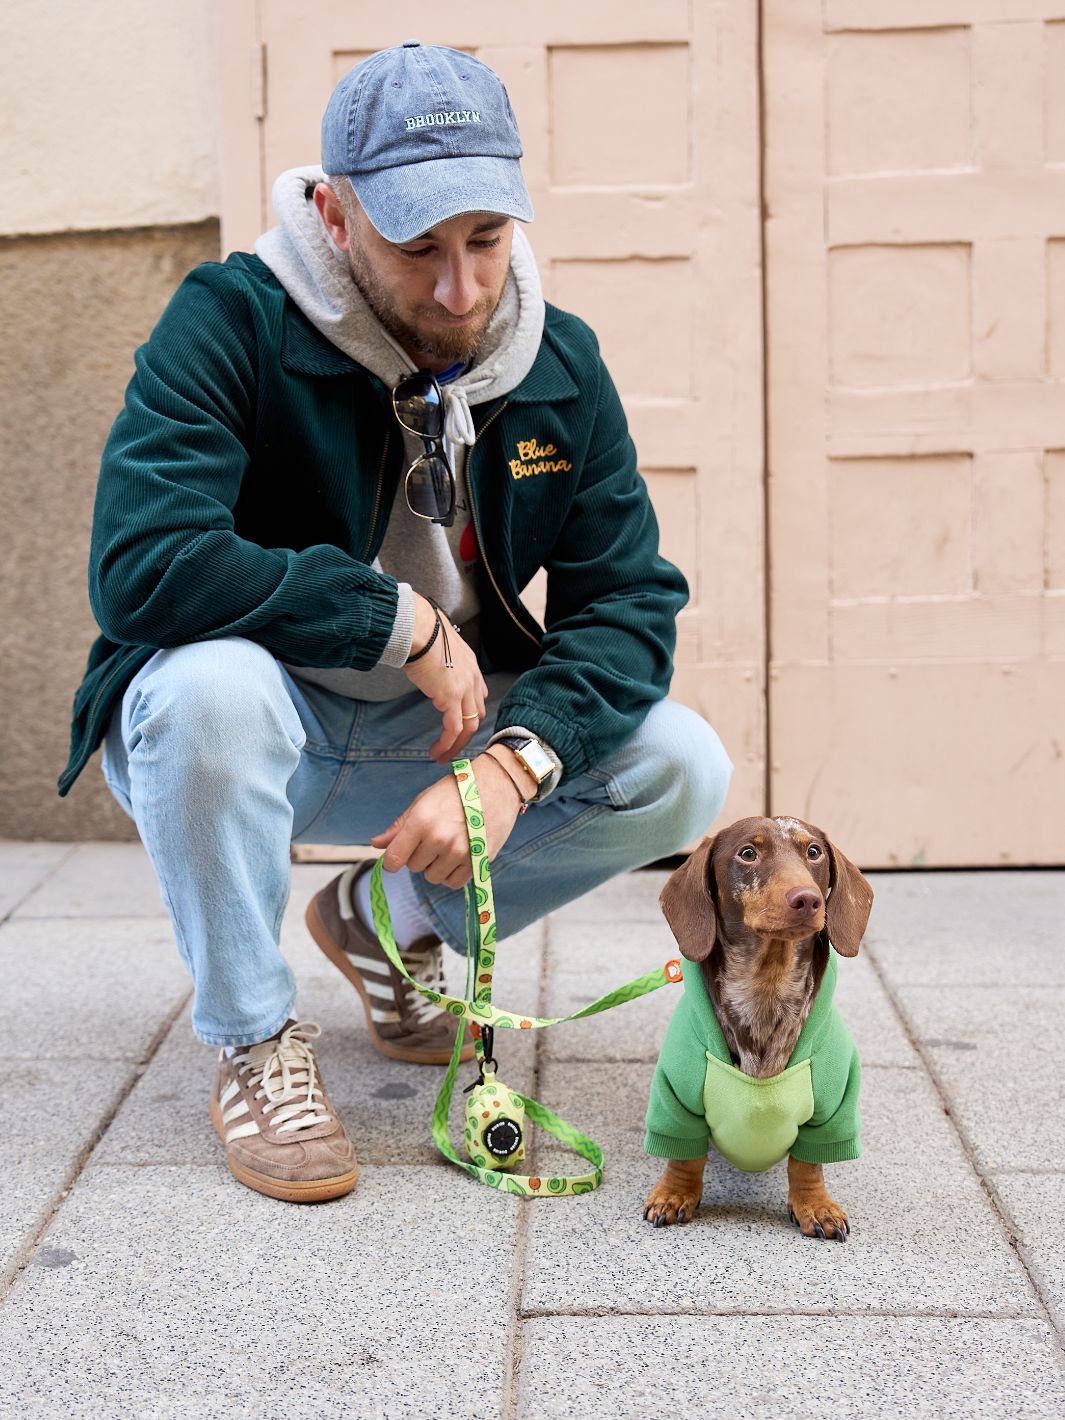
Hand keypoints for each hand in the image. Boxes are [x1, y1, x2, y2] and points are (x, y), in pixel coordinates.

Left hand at [372, 752, 522, 888]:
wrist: (497, 784)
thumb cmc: (456, 790)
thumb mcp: (424, 801)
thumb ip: (399, 826)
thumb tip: (376, 844)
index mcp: (421, 821)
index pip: (393, 859)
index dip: (392, 860)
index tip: (398, 855)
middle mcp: (439, 839)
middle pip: (413, 867)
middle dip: (418, 856)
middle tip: (433, 837)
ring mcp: (460, 852)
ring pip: (432, 877)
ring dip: (435, 866)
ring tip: (447, 845)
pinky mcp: (478, 861)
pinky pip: (453, 883)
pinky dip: (451, 874)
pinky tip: (457, 857)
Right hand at [403, 593, 488, 762]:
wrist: (418, 628)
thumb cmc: (420, 630)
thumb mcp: (436, 644)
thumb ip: (437, 657)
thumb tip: (423, 659)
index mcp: (470, 664)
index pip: (479, 694)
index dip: (471, 712)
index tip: (460, 723)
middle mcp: (472, 678)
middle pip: (477, 714)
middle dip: (466, 733)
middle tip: (454, 746)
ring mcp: (464, 689)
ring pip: (468, 726)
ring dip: (457, 745)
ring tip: (444, 757)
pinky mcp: (451, 698)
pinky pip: (453, 729)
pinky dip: (446, 744)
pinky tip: (435, 752)